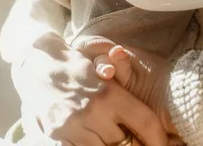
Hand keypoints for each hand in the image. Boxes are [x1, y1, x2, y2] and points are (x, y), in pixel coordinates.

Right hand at [13, 33, 167, 145]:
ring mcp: (74, 126)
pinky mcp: (57, 137)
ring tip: (112, 140)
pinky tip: (94, 143)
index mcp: (111, 93)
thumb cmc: (77, 68)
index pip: (145, 123)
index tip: (164, 145)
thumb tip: (151, 116)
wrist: (38, 65)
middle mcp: (94, 111)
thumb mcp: (106, 72)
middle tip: (135, 140)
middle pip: (125, 143)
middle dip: (132, 143)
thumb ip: (126, 93)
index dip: (158, 140)